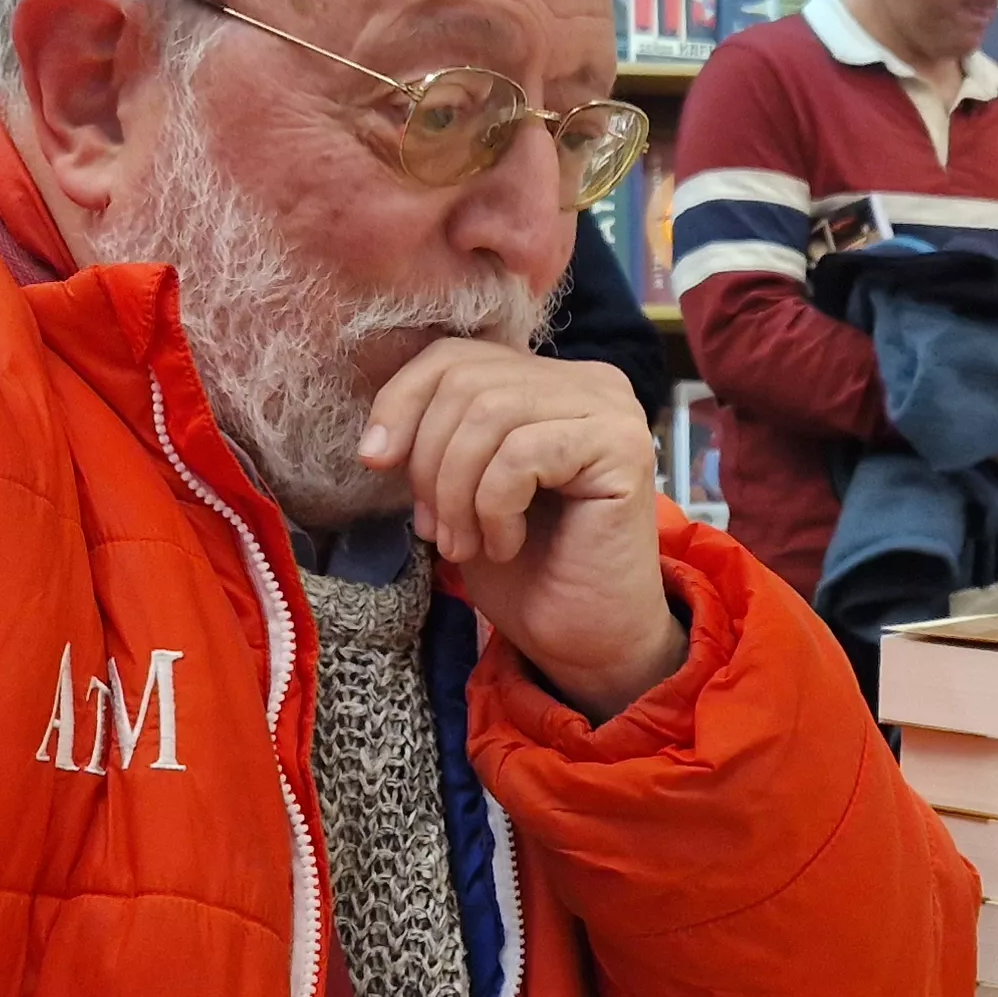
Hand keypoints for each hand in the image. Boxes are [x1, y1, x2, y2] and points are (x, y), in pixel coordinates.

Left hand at [356, 341, 687, 722]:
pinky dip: (494, 507)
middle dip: (429, 461)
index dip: (400, 403)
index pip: (453, 357)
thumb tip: (378, 436)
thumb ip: (438, 437)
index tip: (374, 462)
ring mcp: (611, 409)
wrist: (586, 639)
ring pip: (491, 414)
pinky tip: (506, 545)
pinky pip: (522, 454)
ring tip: (465, 545)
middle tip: (436, 529)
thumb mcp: (461, 490)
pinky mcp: (623, 447)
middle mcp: (588, 381)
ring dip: (458, 492)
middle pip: (467, 382)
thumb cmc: (526, 570)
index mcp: (547, 380)